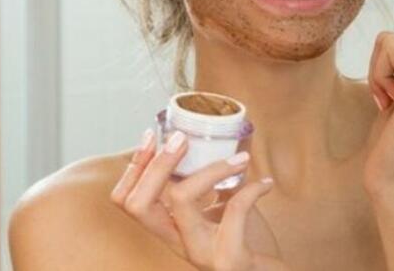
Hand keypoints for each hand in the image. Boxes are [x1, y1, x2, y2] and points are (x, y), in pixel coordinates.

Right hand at [111, 130, 289, 270]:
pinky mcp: (229, 258)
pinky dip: (252, 190)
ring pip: (182, 200)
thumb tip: (221, 139)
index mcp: (171, 228)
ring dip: (212, 169)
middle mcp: (177, 242)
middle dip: (157, 164)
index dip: (134, 167)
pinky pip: (235, 211)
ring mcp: (200, 252)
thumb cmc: (245, 242)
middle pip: (139, 203)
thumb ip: (212, 184)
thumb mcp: (221, 210)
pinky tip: (266, 184)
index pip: (127, 201)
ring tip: (241, 157)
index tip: (152, 135)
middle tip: (182, 138)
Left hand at [364, 0, 393, 199]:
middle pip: (392, 36)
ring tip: (392, 105)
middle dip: (378, 69)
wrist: (393, 176)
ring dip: (379, 74)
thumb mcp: (391, 95)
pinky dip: (383, 76)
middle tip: (389, 104)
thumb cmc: (389, 141)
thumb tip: (390, 43)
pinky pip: (393, 48)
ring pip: (389, 40)